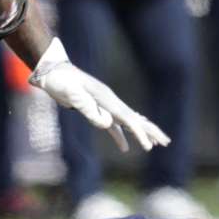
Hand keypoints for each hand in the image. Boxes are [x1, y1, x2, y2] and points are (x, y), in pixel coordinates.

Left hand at [28, 38, 169, 151]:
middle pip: (134, 119)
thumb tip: (107, 124)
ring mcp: (104, 105)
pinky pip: (113, 125)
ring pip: (127, 122)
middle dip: (150, 131)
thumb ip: (87, 108)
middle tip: (166, 142)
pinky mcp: (95, 109)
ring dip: (141, 133)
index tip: (149, 146)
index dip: (139, 132)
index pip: (127, 119)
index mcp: (106, 98)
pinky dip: (121, 136)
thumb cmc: (60, 81)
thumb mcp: (71, 94)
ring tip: (156, 144)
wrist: (51, 71)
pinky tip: (125, 147)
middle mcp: (109, 101)